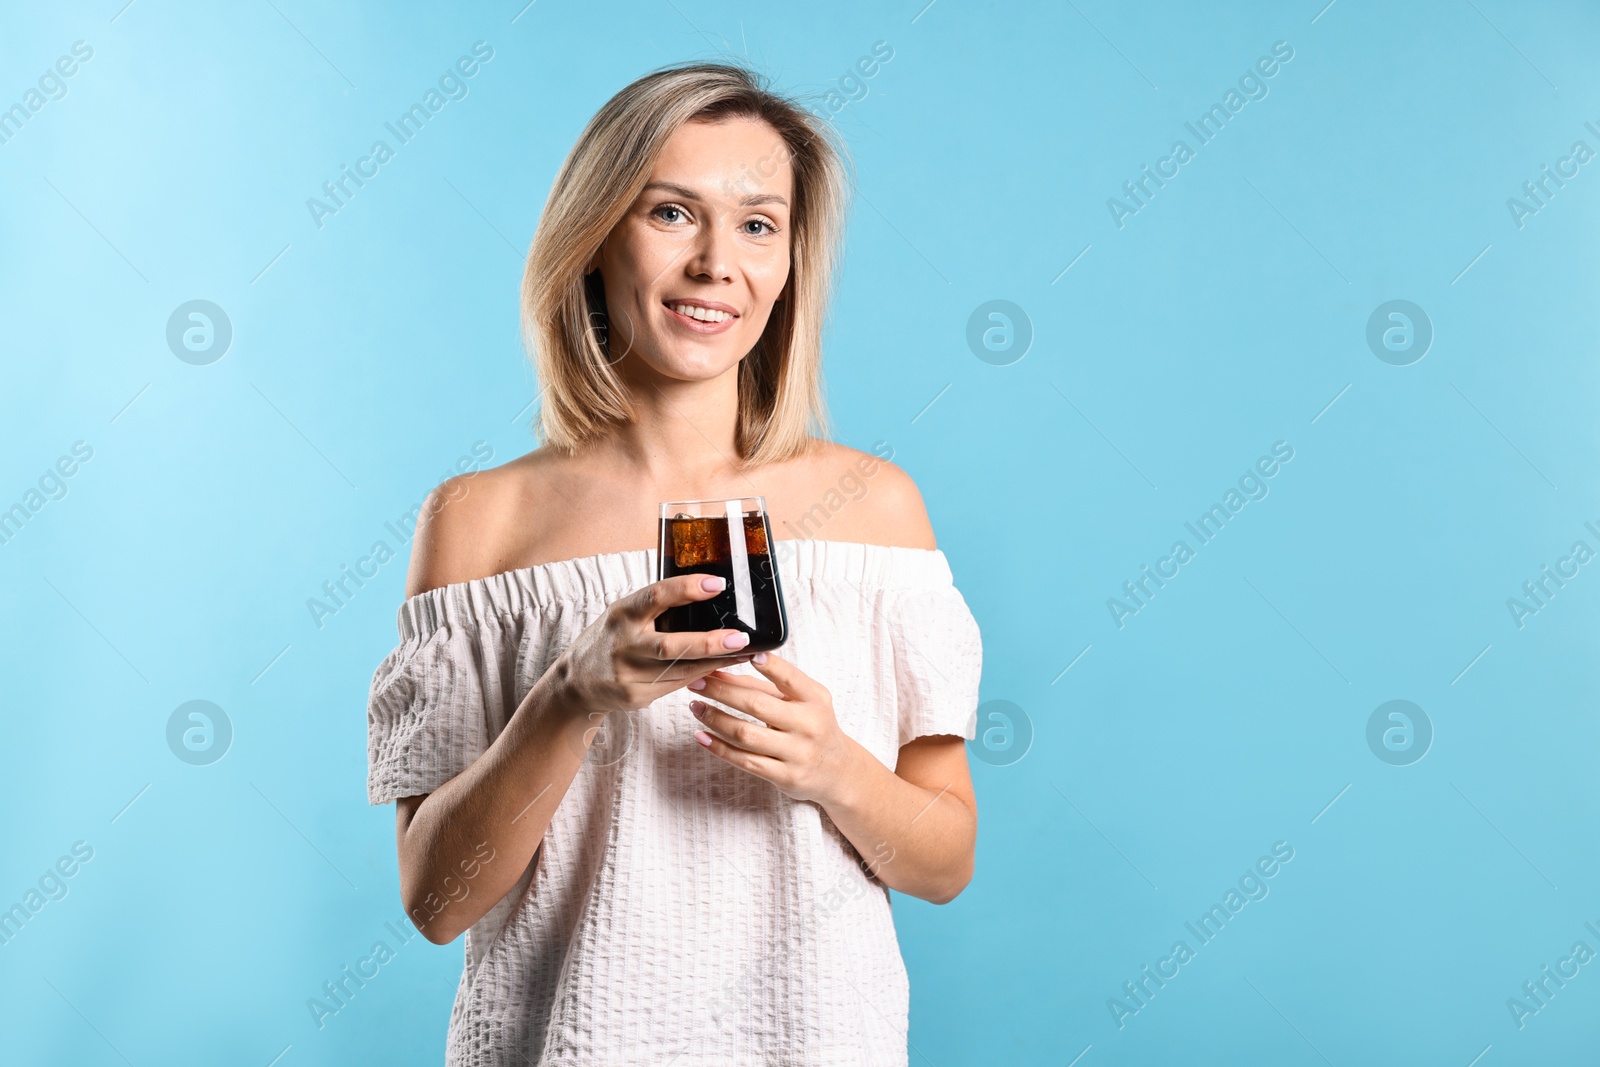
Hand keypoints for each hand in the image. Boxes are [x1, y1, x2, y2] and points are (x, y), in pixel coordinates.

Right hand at [556, 574, 753, 715]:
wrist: (575, 683)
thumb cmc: (610, 640)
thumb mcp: (623, 615)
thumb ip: (655, 607)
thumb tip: (706, 593)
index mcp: (622, 614)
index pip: (656, 596)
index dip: (688, 588)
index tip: (718, 584)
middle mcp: (624, 644)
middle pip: (670, 645)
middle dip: (709, 642)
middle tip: (741, 638)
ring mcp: (629, 674)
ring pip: (680, 670)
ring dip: (716, 663)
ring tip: (747, 653)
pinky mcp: (636, 697)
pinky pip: (677, 685)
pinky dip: (702, 676)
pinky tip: (723, 669)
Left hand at [687, 651, 861, 806]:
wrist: (837, 771)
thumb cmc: (812, 726)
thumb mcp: (801, 701)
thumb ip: (765, 686)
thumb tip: (721, 672)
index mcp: (814, 699)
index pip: (790, 678)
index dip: (770, 666)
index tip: (748, 654)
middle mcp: (808, 725)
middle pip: (756, 705)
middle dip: (721, 691)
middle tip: (697, 681)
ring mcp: (797, 753)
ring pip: (745, 734)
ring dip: (714, 719)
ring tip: (696, 707)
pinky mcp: (785, 776)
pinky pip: (745, 761)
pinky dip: (719, 748)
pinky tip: (702, 736)